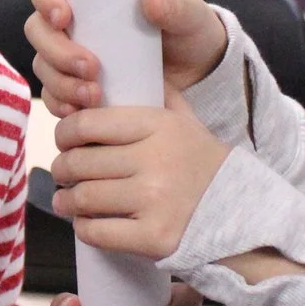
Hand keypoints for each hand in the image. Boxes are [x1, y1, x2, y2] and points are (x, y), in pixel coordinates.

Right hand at [24, 0, 229, 117]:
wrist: (197, 75)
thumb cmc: (189, 31)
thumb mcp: (190, 15)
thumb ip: (176, 6)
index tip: (64, 16)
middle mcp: (70, 16)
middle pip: (36, 27)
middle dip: (56, 50)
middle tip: (91, 67)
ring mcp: (68, 52)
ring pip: (42, 63)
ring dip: (61, 81)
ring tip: (94, 96)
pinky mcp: (73, 83)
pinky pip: (52, 94)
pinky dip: (61, 103)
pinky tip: (80, 111)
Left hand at [51, 99, 229, 259]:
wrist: (241, 212)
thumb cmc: (203, 163)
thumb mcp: (185, 120)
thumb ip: (156, 95)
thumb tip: (122, 69)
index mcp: (158, 125)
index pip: (87, 124)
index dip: (65, 134)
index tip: (65, 142)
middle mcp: (155, 160)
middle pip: (80, 162)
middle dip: (62, 169)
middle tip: (63, 174)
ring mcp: (154, 200)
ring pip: (83, 197)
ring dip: (67, 201)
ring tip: (66, 200)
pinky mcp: (153, 236)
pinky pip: (96, 231)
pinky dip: (83, 227)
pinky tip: (85, 222)